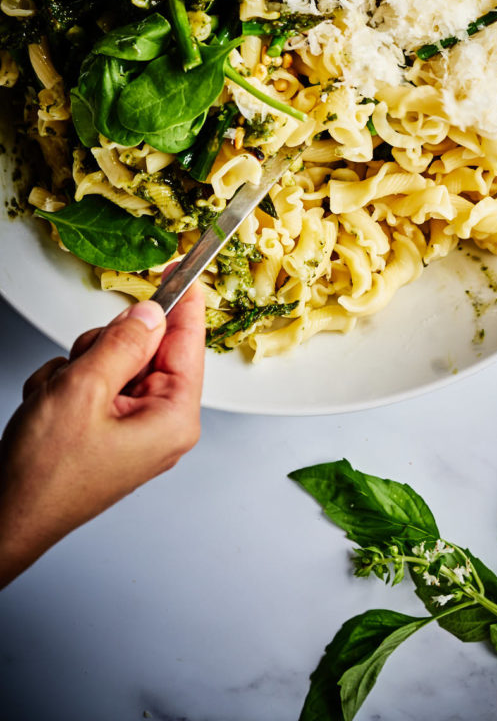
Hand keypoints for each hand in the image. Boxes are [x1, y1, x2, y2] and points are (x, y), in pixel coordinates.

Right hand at [0, 284, 205, 587]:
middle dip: (106, 348)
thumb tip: (151, 313)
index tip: (183, 270)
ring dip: (80, 368)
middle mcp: (161, 423)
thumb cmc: (44, 476)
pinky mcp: (109, 429)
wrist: (7, 518)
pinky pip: (95, 382)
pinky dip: (67, 386)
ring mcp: (134, 427)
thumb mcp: (83, 391)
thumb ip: (122, 344)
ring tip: (59, 398)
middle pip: (148, 348)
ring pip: (115, 361)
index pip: (188, 343)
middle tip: (82, 368)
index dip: (182, 302)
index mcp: (173, 417)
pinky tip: (51, 409)